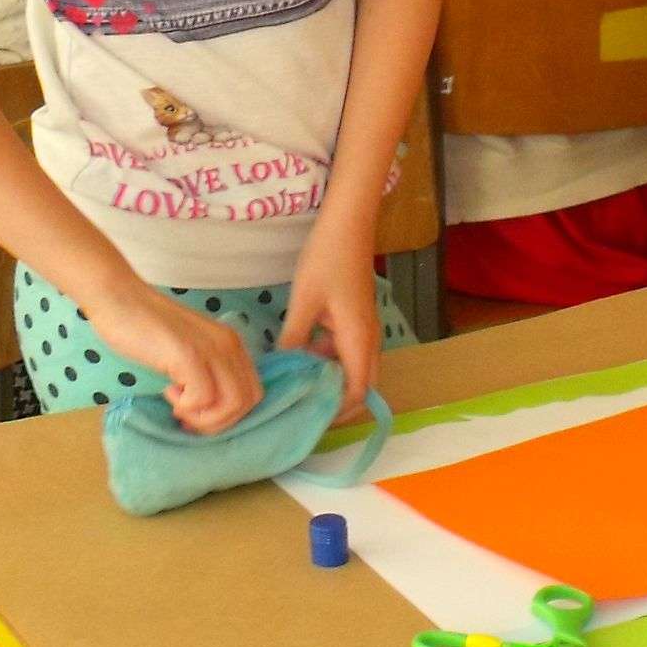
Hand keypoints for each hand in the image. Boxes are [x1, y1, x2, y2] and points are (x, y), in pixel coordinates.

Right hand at [86, 280, 261, 434]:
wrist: (119, 298)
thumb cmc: (145, 327)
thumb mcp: (189, 349)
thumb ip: (206, 372)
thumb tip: (209, 411)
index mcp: (232, 344)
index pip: (253, 393)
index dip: (228, 415)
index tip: (197, 415)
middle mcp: (228, 345)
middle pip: (247, 402)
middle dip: (217, 422)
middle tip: (186, 416)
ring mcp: (211, 348)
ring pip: (232, 403)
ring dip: (204, 417)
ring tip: (178, 406)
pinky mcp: (189, 354)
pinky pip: (203, 398)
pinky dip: (186, 405)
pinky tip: (167, 390)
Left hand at [276, 231, 382, 421]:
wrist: (347, 224)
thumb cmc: (326, 259)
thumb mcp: (303, 302)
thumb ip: (293, 340)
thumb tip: (278, 372)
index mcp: (358, 339)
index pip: (357, 392)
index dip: (337, 413)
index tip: (307, 421)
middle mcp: (368, 340)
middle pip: (361, 386)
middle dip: (336, 404)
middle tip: (300, 411)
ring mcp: (364, 329)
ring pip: (353, 369)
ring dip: (330, 381)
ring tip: (296, 388)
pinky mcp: (356, 320)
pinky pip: (346, 352)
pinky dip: (328, 361)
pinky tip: (300, 356)